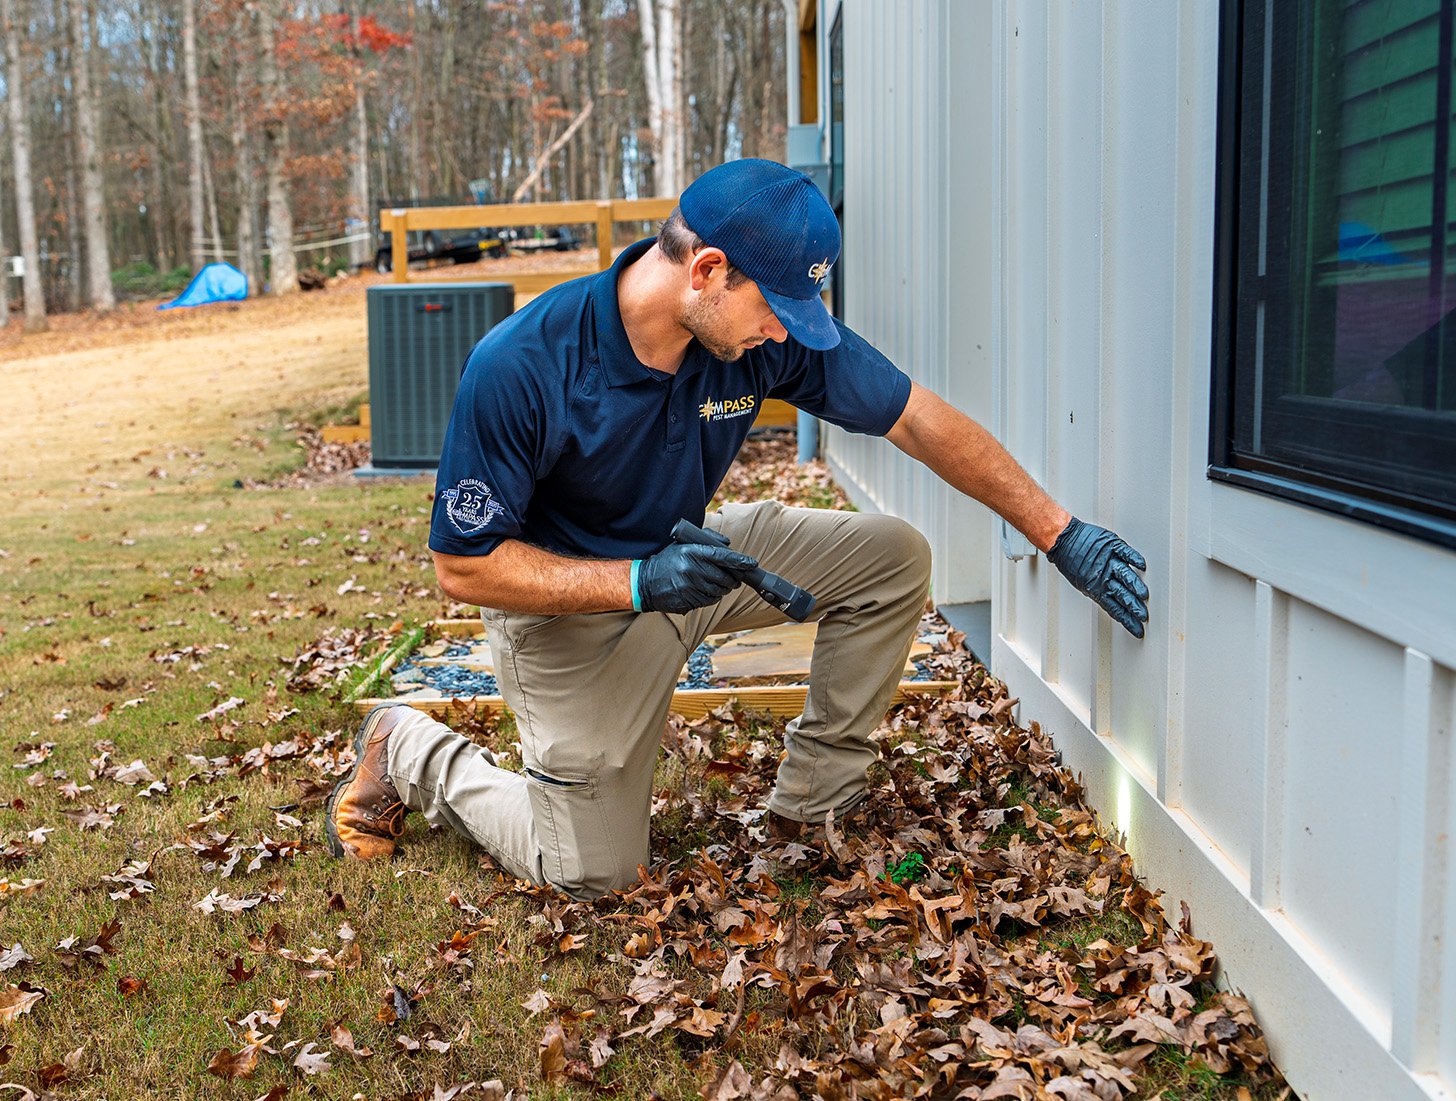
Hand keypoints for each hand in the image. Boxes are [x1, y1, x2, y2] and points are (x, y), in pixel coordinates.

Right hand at [636, 544, 757, 613]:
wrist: (645, 583)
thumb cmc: (668, 561)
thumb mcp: (683, 545)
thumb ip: (706, 539)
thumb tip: (728, 543)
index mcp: (691, 552)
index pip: (722, 556)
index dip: (740, 560)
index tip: (752, 563)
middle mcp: (690, 569)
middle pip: (724, 577)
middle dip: (733, 578)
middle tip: (734, 578)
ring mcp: (689, 587)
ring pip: (719, 590)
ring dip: (724, 589)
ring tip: (720, 584)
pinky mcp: (687, 601)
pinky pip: (710, 601)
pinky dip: (714, 597)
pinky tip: (708, 591)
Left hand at [1046, 517, 1149, 637]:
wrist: (1062, 540)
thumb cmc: (1070, 560)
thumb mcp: (1082, 582)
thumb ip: (1098, 591)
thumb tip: (1111, 602)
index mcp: (1096, 588)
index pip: (1115, 609)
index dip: (1127, 620)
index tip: (1137, 629)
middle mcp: (1103, 576)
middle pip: (1121, 595)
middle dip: (1133, 607)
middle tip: (1144, 616)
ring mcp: (1108, 560)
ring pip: (1124, 575)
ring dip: (1134, 586)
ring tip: (1143, 595)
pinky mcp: (1111, 545)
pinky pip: (1124, 552)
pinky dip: (1133, 557)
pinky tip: (1141, 565)